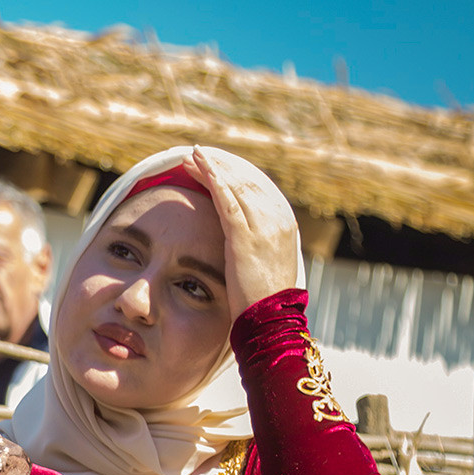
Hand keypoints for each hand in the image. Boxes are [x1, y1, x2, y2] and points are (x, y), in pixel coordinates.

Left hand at [185, 147, 299, 318]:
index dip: (232, 174)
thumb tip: (238, 238)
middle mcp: (276, 218)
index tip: (211, 165)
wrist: (271, 320)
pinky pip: (228, 201)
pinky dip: (214, 181)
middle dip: (219, 165)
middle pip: (245, 181)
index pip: (255, 188)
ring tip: (191, 157)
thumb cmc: (262, 301)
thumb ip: (254, 245)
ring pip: (235, 185)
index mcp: (282, 223)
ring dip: (212, 168)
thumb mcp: (262, 265)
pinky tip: (200, 168)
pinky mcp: (245, 237)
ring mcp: (263, 226)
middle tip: (196, 154)